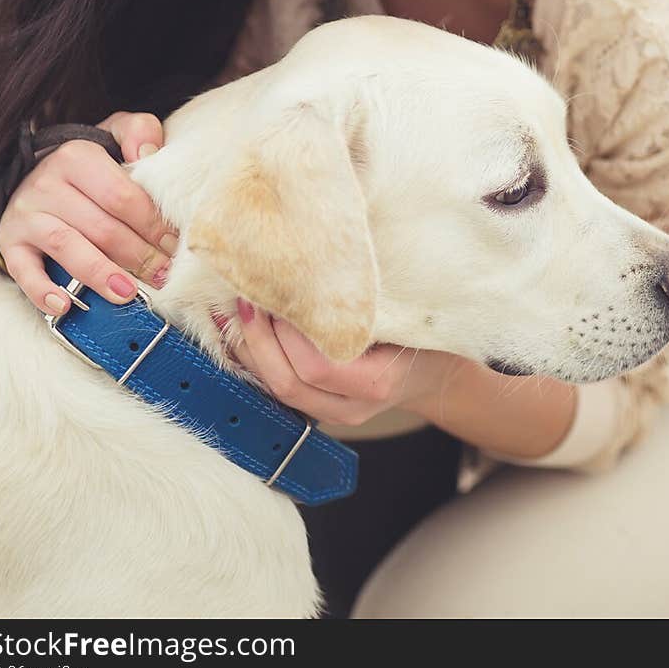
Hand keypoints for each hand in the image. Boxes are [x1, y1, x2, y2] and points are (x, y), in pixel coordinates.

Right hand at [0, 111, 177, 317]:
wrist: (37, 172)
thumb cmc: (92, 163)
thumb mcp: (116, 134)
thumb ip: (140, 132)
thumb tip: (150, 155)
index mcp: (77, 156)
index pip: (122, 196)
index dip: (153, 225)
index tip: (175, 245)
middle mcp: (47, 183)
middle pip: (101, 227)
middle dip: (138, 255)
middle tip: (163, 275)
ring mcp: (27, 214)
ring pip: (67, 247)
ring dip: (100, 274)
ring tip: (128, 293)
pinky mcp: (10, 242)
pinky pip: (24, 270)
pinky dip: (43, 291)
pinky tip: (65, 305)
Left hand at [215, 299, 458, 427]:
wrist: (436, 372)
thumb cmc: (426, 332)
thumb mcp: (410, 311)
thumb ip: (371, 296)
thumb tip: (329, 254)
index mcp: (379, 382)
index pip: (317, 365)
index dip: (289, 332)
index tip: (277, 292)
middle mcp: (353, 406)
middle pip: (289, 383)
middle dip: (259, 339)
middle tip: (245, 298)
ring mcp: (335, 413)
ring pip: (277, 389)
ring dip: (249, 350)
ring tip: (232, 312)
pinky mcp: (319, 407)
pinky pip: (279, 387)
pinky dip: (257, 359)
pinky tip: (242, 332)